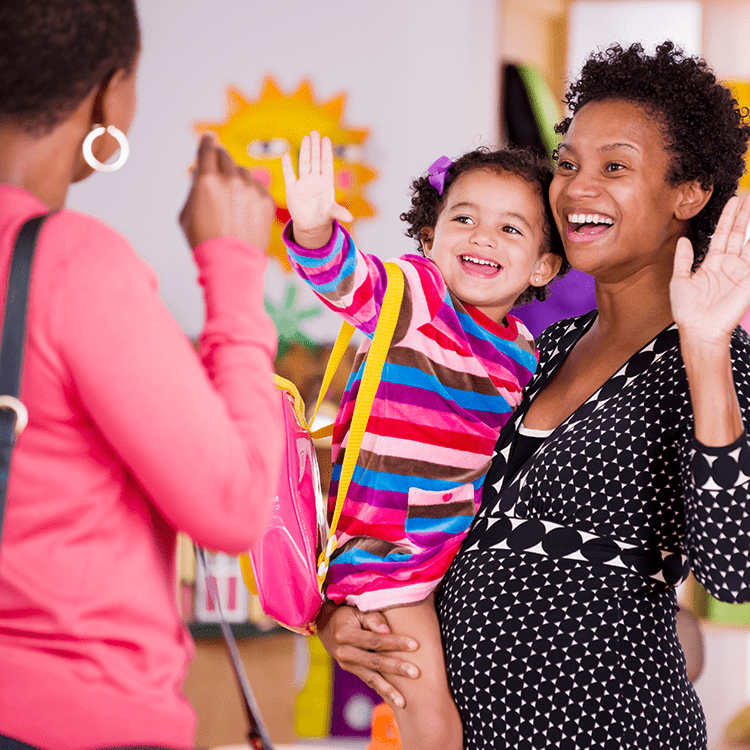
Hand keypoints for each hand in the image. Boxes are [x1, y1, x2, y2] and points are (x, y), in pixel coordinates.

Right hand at [180, 132, 274, 249]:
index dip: (207, 141)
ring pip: (243, 172)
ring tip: (233, 199)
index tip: (209, 139)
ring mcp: (251, 189)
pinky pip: (258, 186)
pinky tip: (246, 207)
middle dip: (220, 160)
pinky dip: (252, 192)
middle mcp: (231, 179)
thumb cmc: (204, 241)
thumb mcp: (186, 213)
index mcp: (207, 180)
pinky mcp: (266, 200)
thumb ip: (194, 188)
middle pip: (226, 157)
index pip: (207, 148)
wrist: (232, 264)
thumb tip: (200, 172)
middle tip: (219, 171)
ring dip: (237, 178)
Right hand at [281, 130, 352, 248]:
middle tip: (315, 132)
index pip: (326, 164)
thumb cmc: (323, 217)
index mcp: (326, 183)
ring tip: (306, 138)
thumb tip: (350, 218)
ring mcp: (303, 184)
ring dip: (305, 151)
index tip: (326, 139)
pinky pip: (289, 175)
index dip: (326, 152)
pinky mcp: (292, 190)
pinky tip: (286, 154)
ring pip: (304, 164)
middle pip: (315, 160)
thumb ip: (339, 212)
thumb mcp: (331, 214)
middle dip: (315, 146)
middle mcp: (315, 180)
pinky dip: (287, 166)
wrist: (310, 226)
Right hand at [316, 602, 419, 707]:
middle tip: (415, 673)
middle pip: (374, 661)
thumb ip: (372, 619)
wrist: (326, 624)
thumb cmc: (347, 614)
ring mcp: (346, 664)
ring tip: (403, 701)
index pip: (374, 640)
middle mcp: (344, 652)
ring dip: (388, 690)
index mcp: (345, 634)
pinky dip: (381, 690)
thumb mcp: (357, 610)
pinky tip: (393, 700)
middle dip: (396, 668)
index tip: (414, 645)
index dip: (394, 643)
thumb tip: (387, 631)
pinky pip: (368, 681)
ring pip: (370, 678)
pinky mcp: (351, 670)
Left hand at [671, 195, 749, 346]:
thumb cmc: (687, 311)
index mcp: (711, 264)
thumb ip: (683, 259)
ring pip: (749, 242)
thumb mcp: (680, 280)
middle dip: (742, 216)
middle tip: (746, 196)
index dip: (727, 218)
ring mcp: (739, 272)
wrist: (698, 330)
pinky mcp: (748, 280)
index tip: (733, 201)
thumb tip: (683, 240)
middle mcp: (727, 265)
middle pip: (737, 234)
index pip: (721, 235)